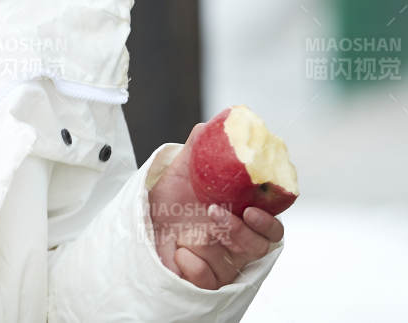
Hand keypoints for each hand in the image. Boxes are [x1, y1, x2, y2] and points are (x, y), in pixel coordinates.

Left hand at [147, 121, 285, 289]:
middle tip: (226, 214)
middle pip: (263, 244)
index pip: (269, 221)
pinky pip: (210, 280)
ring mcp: (222, 262)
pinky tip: (181, 254)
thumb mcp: (179, 174)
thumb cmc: (166, 204)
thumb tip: (208, 126)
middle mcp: (235, 240)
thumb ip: (197, 151)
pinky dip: (197, 267)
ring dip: (226, 239)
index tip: (253, 207)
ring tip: (202, 226)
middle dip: (248, 231)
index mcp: (238, 215)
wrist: (138, 228)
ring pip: (240, 261)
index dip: (269, 218)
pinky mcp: (205, 281)